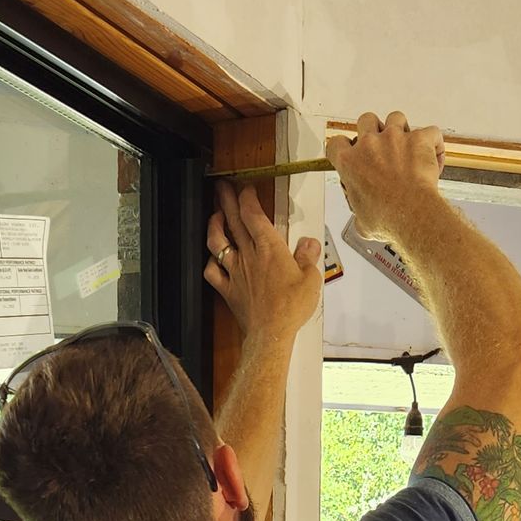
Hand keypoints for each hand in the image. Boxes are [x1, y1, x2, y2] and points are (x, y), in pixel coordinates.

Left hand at [205, 183, 322, 341]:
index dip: (247, 197)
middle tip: (221, 187)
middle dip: (225, 200)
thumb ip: (308, 256)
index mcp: (269, 248)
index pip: (253, 214)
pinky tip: (212, 258)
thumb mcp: (311, 278)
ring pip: (217, 243)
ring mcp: (235, 272)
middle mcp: (249, 256)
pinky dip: (210, 262)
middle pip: (233, 221)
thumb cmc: (290, 307)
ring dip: (213, 226)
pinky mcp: (228, 289)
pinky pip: (212, 272)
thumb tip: (309, 243)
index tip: (246, 189)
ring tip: (214, 215)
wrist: (271, 333)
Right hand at [331, 110, 445, 241]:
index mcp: (350, 162)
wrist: (411, 215)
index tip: (350, 153)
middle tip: (381, 146)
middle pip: (366, 120)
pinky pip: (430, 131)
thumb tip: (363, 218)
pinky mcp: (419, 139)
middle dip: (373, 130)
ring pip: (395, 118)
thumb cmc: (387, 218)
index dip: (344, 147)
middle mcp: (370, 144)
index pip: (337, 143)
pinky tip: (432, 154)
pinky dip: (433, 142)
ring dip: (401, 129)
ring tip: (407, 147)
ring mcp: (395, 138)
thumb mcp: (361, 221)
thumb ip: (359, 210)